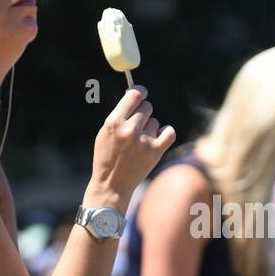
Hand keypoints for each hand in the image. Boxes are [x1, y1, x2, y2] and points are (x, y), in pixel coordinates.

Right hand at [90, 86, 175, 200]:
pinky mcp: (155, 151)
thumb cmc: (107, 156)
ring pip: (155, 122)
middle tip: (137, 126)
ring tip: (139, 143)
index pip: (134, 95)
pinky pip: (169, 132)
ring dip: (150, 129)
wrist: (112, 184)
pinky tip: (157, 140)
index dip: (140, 92)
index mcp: (114, 122)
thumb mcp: (106, 132)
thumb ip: (120, 114)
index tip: (142, 93)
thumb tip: (136, 95)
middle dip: (143, 114)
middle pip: (147, 107)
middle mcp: (129, 129)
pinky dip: (165, 134)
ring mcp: (143, 140)